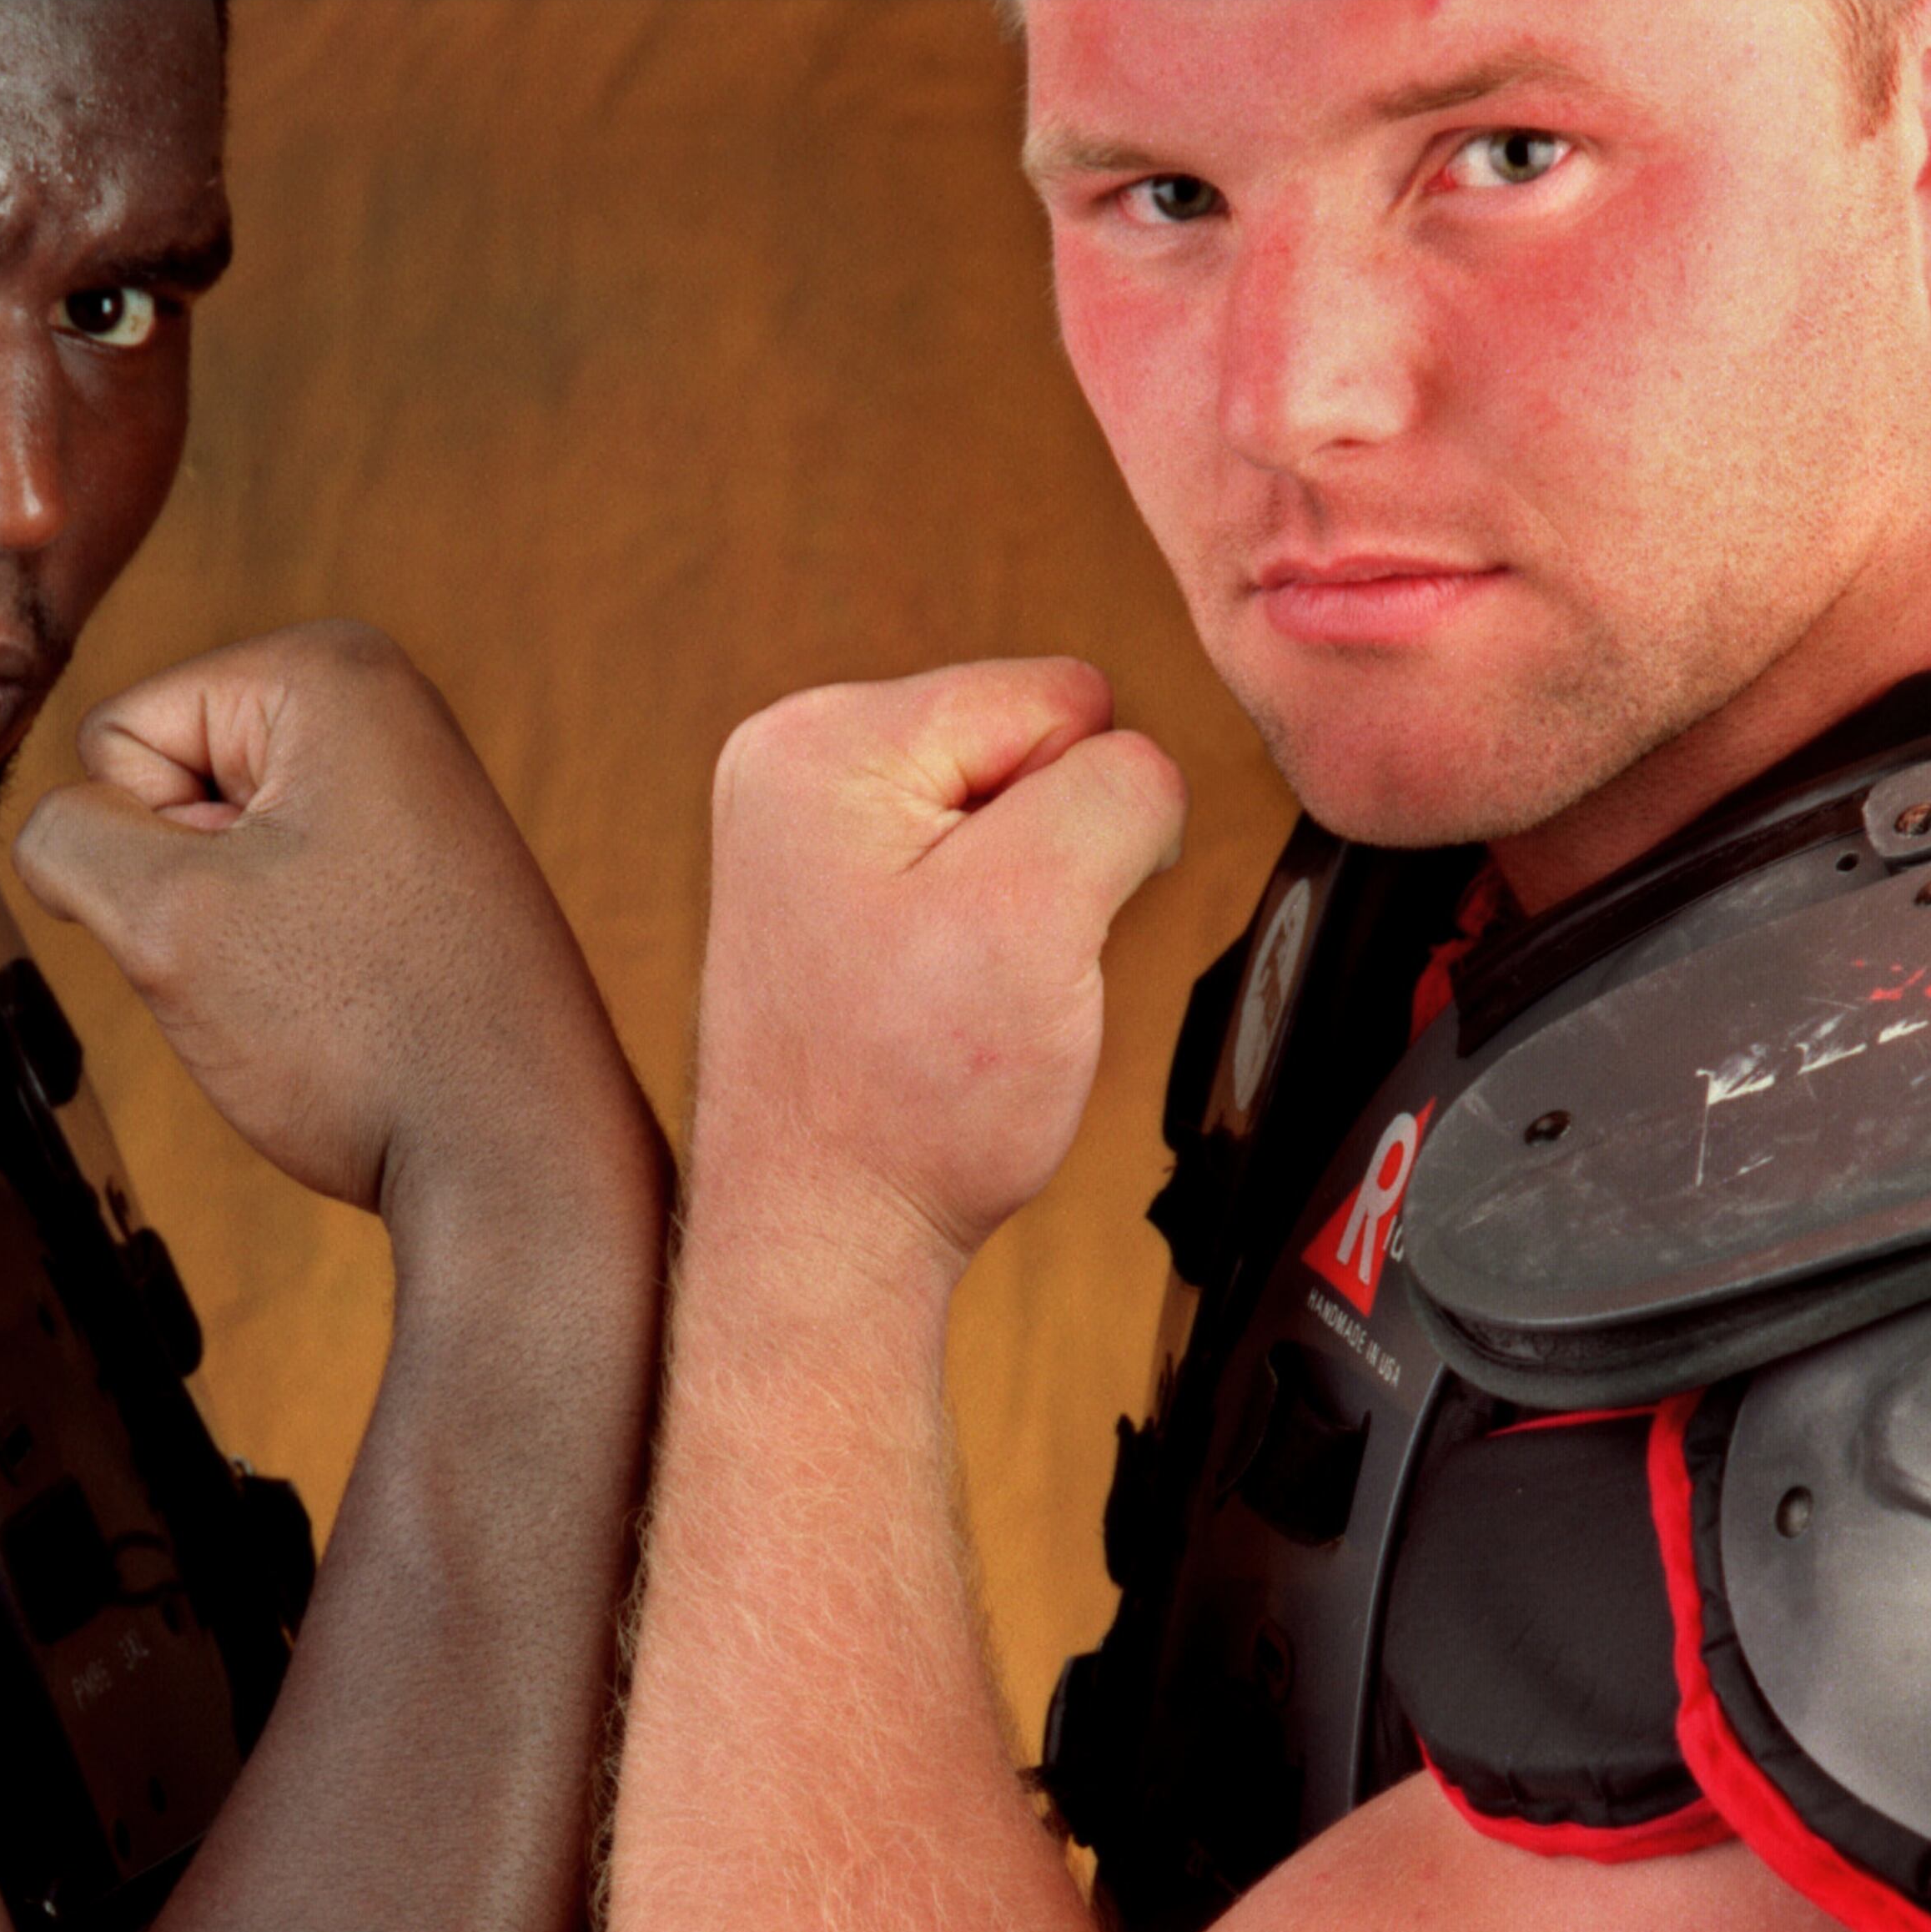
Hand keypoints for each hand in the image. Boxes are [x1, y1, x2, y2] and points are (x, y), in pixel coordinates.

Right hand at [14, 622, 642, 1227]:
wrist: (515, 1163)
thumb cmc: (368, 1039)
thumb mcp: (163, 922)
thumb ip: (64, 840)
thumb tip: (60, 832)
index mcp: (331, 669)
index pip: (116, 735)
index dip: (144, 849)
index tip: (248, 916)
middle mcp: (386, 710)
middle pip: (170, 790)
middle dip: (192, 893)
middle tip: (290, 965)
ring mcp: (410, 798)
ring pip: (221, 862)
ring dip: (237, 942)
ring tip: (329, 991)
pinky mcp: (421, 880)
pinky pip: (287, 908)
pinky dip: (295, 969)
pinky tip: (356, 1012)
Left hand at [695, 660, 1183, 1264]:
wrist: (831, 1237)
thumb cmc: (904, 1106)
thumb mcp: (1040, 912)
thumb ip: (1116, 791)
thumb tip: (1138, 769)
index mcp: (822, 739)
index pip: (1056, 694)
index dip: (1083, 817)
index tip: (1019, 925)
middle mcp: (793, 766)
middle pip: (1028, 746)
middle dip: (1046, 859)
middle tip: (987, 971)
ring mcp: (805, 836)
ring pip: (1008, 818)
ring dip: (1020, 906)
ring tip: (957, 996)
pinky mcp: (829, 899)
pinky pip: (967, 877)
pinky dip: (982, 941)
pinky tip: (936, 1006)